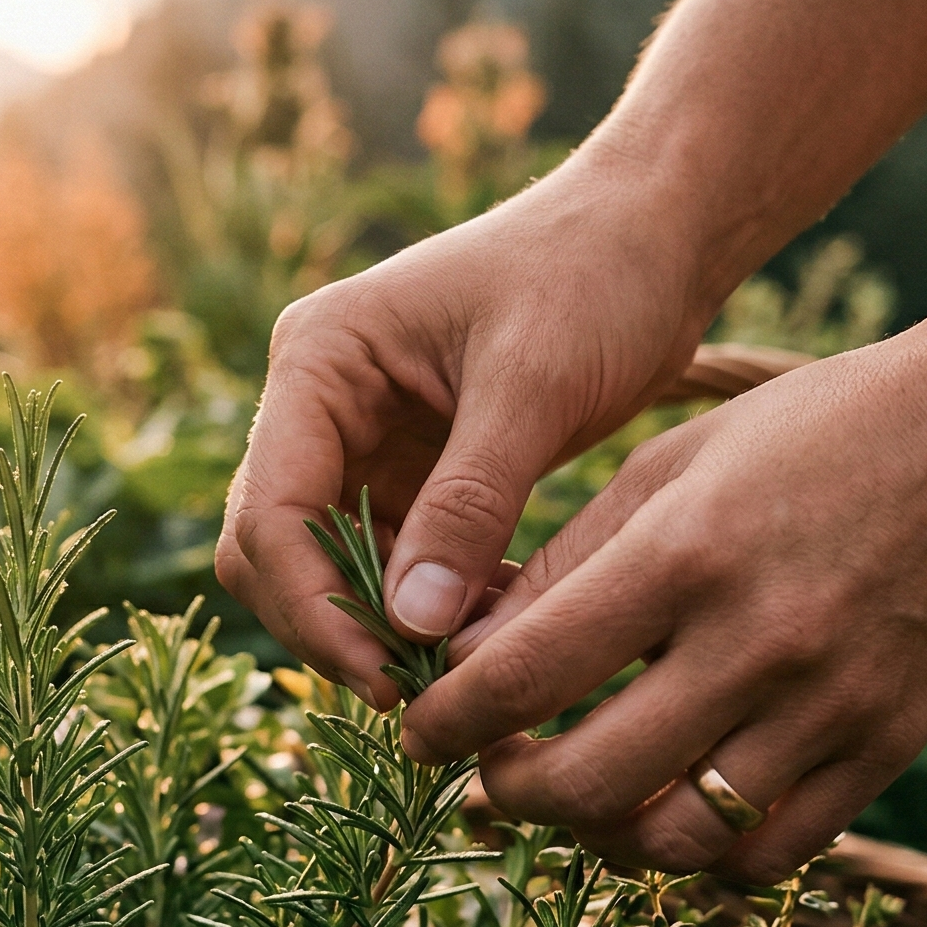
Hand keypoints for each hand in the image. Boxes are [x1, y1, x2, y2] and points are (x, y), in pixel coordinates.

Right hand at [216, 171, 719, 706]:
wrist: (655, 234)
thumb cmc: (594, 277)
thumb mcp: (533, 387)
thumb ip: (469, 504)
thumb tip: (409, 626)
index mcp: (320, 359)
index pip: (271, 510)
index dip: (312, 606)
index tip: (386, 677)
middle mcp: (320, 402)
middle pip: (274, 551)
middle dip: (333, 625)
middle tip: (417, 692)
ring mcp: (362, 441)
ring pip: (328, 570)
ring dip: (383, 626)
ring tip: (468, 666)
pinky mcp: (413, 475)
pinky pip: (393, 566)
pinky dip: (430, 608)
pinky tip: (495, 632)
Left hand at [401, 326, 926, 882]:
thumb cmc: (819, 428)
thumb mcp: (676, 461)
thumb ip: (570, 561)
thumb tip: (465, 652)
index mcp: (684, 553)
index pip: (523, 676)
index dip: (446, 722)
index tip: (419, 734)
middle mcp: (754, 642)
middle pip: (588, 782)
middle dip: (512, 795)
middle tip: (494, 775)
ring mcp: (829, 707)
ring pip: (677, 842)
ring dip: (605, 840)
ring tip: (583, 800)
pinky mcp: (885, 749)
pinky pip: (769, 855)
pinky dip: (704, 856)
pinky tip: (675, 811)